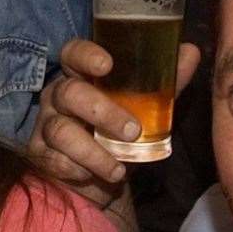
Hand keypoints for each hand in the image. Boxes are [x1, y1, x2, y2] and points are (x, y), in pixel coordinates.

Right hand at [28, 39, 200, 205]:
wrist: (101, 180)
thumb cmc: (120, 134)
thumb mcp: (146, 108)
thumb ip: (166, 82)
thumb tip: (191, 51)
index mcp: (80, 77)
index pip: (73, 54)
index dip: (85, 55)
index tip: (107, 64)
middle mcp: (58, 96)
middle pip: (69, 93)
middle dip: (102, 112)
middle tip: (132, 130)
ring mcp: (45, 125)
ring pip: (61, 131)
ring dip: (93, 152)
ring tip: (118, 168)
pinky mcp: (40, 155)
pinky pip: (55, 160)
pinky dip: (80, 170)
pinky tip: (96, 177)